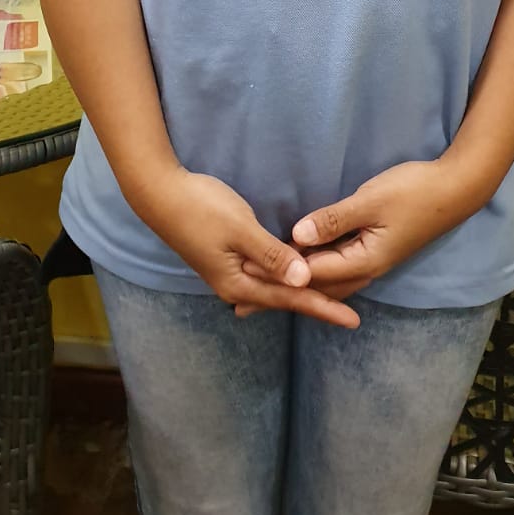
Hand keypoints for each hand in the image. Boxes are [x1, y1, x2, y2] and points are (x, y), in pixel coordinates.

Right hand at [133, 165, 359, 328]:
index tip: (352, 320)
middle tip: (350, 314)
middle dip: (318, 304)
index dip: (324, 307)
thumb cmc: (201, 209)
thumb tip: (303, 281)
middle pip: (284, 298)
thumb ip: (272, 255)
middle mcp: (235, 284)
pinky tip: (296, 279)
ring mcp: (230, 272)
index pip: (290, 299)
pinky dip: (285, 277)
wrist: (161, 194)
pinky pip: (265, 273)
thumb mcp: (240, 229)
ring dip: (302, 293)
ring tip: (332, 299)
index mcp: (239, 283)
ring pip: (275, 287)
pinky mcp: (229, 257)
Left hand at [236, 159, 465, 319]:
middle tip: (242, 303)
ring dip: (297, 287)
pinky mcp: (375, 249)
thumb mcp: (370, 201)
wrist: (454, 190)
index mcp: (363, 262)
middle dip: (280, 294)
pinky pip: (337, 269)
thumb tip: (296, 237)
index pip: (310, 273)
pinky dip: (315, 273)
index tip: (242, 277)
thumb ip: (333, 219)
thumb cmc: (412, 192)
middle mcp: (366, 269)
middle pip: (315, 287)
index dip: (276, 275)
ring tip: (264, 294)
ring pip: (327, 282)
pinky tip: (303, 270)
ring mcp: (372, 261)